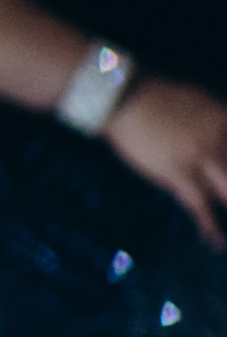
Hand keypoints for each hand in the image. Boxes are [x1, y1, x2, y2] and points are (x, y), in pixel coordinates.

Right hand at [107, 75, 226, 243]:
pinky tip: (214, 241)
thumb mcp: (194, 99)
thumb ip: (213, 121)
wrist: (120, 94)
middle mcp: (219, 138)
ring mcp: (200, 155)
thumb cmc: (149, 94)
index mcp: (224, 118)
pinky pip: (201, 206)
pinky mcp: (177, 171)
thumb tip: (220, 136)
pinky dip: (209, 227)